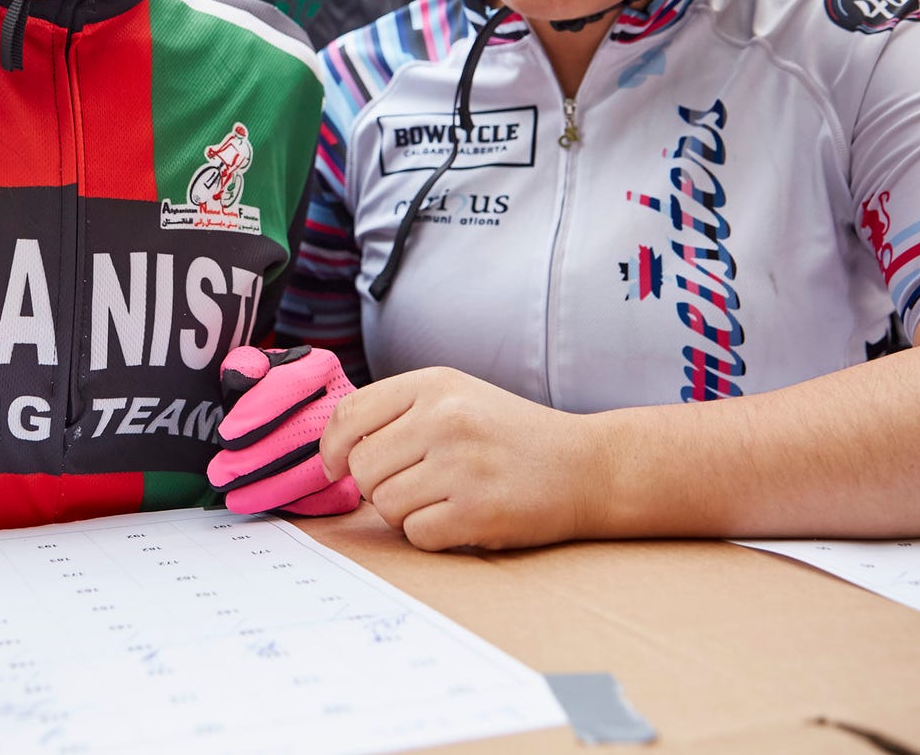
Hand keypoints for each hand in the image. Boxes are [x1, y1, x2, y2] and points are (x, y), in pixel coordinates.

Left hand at [207, 346, 359, 515]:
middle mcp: (344, 401)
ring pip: (318, 469)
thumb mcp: (255, 369)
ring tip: (235, 497)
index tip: (226, 434)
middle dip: (257, 456)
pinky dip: (298, 504)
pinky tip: (267, 505)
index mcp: (321, 367)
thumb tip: (241, 373)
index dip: (258, 410)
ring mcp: (353, 440)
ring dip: (272, 488)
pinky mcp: (353, 475)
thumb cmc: (270, 395)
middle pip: (305, 431)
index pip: (292, 384)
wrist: (296, 417)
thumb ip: (245, 364)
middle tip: (220, 473)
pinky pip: (332, 496)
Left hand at [320, 367, 600, 550]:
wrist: (588, 466)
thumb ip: (399, 413)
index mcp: (434, 384)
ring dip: (404, 512)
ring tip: (442, 499)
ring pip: (384, 504)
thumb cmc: (512, 436)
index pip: (350, 415)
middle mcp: (445, 418)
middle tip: (415, 484)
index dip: (331, 448)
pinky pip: (415, 534)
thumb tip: (334, 451)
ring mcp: (462, 465)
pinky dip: (431, 534)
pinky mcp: (478, 511)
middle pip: (362, 466)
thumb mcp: (457, 397)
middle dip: (377, 485)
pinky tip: (460, 518)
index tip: (334, 466)